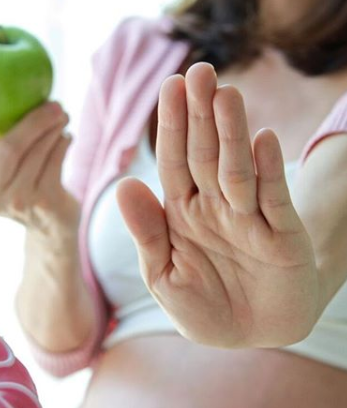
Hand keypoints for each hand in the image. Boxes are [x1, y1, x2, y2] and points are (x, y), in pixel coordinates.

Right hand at [0, 79, 78, 236]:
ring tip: (62, 114)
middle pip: (9, 148)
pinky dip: (63, 143)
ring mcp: (17, 203)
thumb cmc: (22, 179)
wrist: (49, 225)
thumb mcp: (1, 161)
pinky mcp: (44, 204)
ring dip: (53, 128)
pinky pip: (55, 161)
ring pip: (37, 153)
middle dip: (33, 119)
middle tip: (52, 101)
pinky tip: (66, 135)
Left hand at [116, 63, 318, 347]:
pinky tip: (265, 140)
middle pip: (205, 154)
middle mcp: (214, 206)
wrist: (250, 336)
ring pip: (238, 169)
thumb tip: (124, 185)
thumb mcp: (163, 275)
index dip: (171, 126)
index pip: (174, 161)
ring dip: (232, 133)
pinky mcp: (282, 236)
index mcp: (181, 212)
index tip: (168, 86)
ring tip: (225, 95)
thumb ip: (146, 232)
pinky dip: (268, 172)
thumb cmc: (201, 305)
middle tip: (199, 71)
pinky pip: (273, 200)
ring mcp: (250, 217)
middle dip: (200, 115)